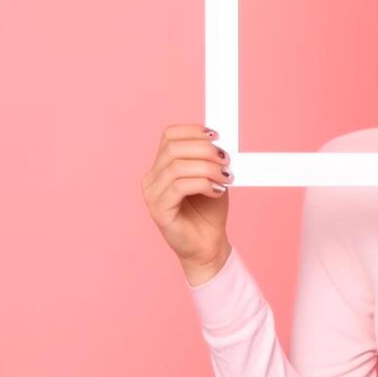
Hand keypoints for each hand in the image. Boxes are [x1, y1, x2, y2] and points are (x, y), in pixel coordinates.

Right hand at [140, 123, 233, 271]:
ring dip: (207, 168)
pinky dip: (203, 184)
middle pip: (172, 149)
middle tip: (226, 160)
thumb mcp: (212, 176)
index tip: (216, 136)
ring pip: (176, 167)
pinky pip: (179, 187)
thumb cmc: (209, 211)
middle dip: (204, 150)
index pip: (169, 136)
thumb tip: (219, 142)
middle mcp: (152, 179)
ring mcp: (152, 195)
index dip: (192, 131)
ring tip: (225, 178)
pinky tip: (217, 191)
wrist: (209, 245)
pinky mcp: (159, 211)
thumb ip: (210, 159)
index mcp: (162, 167)